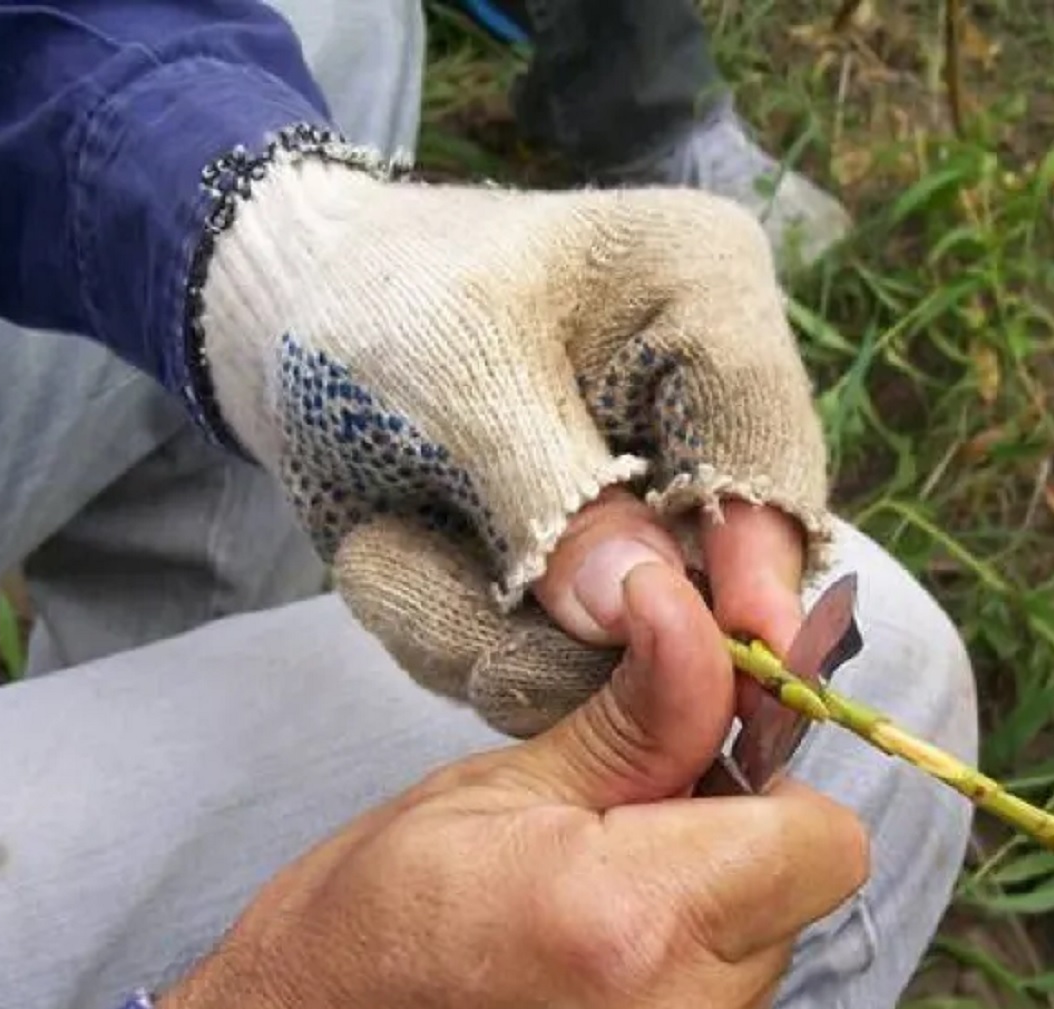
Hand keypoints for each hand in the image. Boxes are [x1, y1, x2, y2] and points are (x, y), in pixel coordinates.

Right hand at [155, 563, 867, 1008]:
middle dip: (717, 874)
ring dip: (691, 961)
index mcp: (634, 918)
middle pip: (786, 912)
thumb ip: (632, 722)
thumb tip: (701, 622)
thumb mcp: (477, 798)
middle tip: (600, 873)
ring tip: (568, 964)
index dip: (772, 800)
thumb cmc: (349, 947)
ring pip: (750, 992)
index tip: (698, 794)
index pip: (824, 841)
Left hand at [196, 140, 831, 735]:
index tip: (741, 658)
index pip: (770, 452)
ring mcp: (645, 511)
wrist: (284, 321)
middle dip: (586, 628)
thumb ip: (554, 499)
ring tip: (388, 549)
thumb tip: (642, 616)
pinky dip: (459, 633)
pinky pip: (554, 665)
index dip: (758, 568)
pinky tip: (390, 556)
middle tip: (473, 606)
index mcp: (706, 300)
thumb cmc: (376, 301)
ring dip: (495, 633)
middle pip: (716, 580)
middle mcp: (700, 418)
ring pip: (628, 649)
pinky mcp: (586, 581)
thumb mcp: (456, 379)